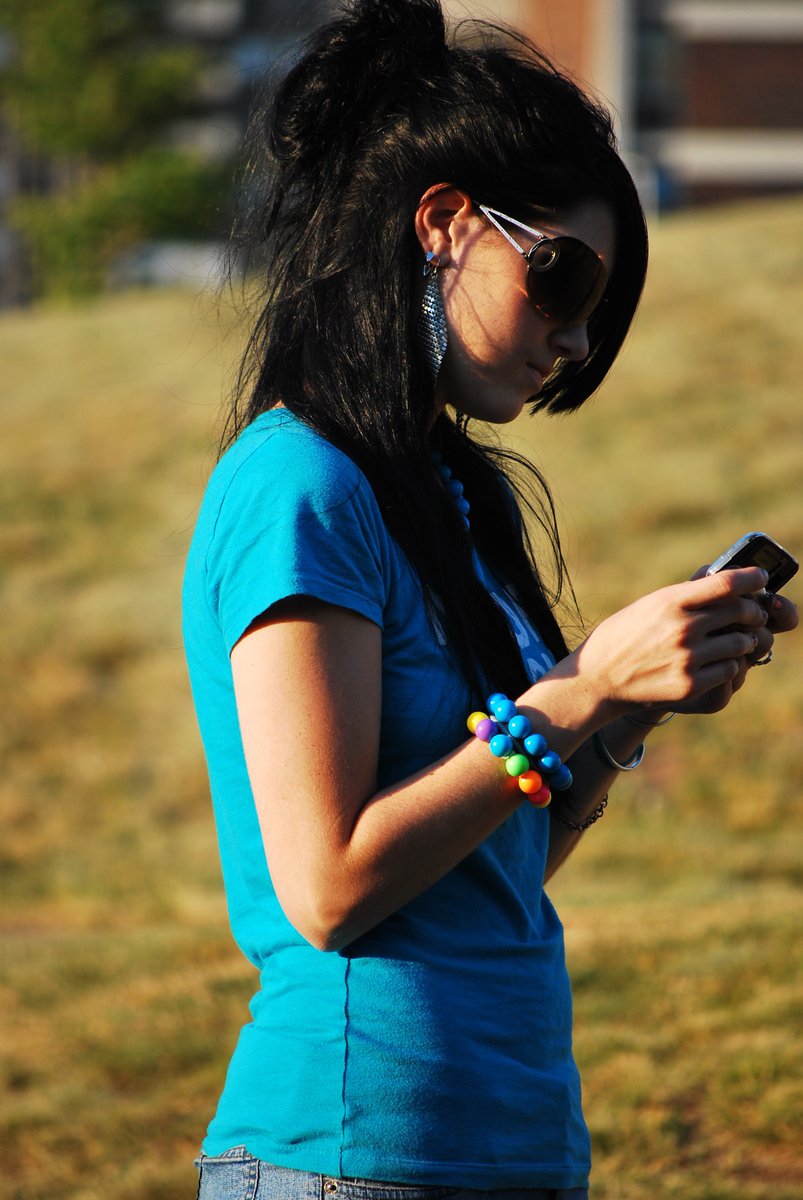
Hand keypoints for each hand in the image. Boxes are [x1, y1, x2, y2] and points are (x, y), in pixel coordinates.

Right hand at [575, 566, 769, 717]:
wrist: (596, 678)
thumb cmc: (623, 636)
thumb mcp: (649, 605)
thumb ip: (686, 594)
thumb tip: (723, 578)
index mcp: (670, 601)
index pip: (727, 583)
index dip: (752, 578)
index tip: (760, 578)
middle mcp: (682, 628)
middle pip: (741, 611)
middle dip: (753, 611)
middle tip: (754, 613)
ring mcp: (687, 658)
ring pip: (741, 643)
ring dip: (743, 641)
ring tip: (734, 640)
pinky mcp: (690, 685)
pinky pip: (729, 670)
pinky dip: (729, 665)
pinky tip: (717, 662)